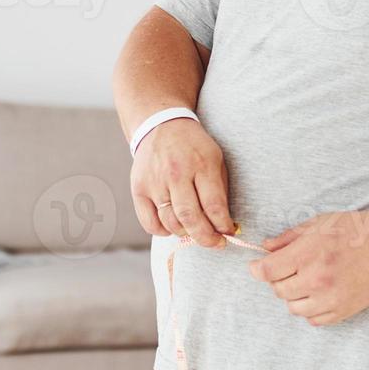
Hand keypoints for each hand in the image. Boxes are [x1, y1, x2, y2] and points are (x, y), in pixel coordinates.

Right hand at [129, 117, 235, 247]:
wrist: (161, 125)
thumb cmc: (194, 147)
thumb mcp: (216, 159)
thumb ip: (220, 191)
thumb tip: (225, 225)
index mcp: (201, 164)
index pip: (214, 206)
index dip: (223, 226)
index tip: (229, 234)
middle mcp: (176, 173)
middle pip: (190, 218)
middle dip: (206, 238)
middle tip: (215, 243)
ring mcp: (155, 182)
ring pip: (171, 223)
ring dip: (186, 234)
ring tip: (195, 231)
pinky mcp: (139, 189)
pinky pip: (150, 223)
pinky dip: (163, 231)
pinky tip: (173, 226)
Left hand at [248, 209, 368, 325]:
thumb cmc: (356, 230)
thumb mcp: (318, 223)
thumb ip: (289, 238)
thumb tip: (266, 248)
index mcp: (309, 254)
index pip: (267, 271)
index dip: (257, 269)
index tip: (256, 267)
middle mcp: (317, 279)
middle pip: (278, 290)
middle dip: (278, 279)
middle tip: (289, 268)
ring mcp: (330, 299)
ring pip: (294, 308)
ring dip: (294, 295)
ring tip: (306, 280)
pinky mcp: (343, 311)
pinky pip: (314, 319)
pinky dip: (311, 308)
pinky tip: (318, 293)